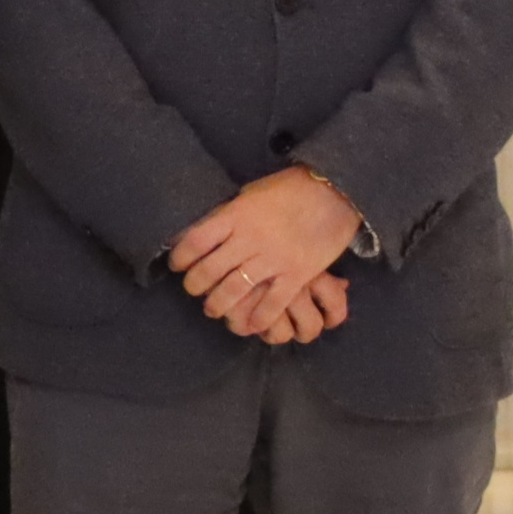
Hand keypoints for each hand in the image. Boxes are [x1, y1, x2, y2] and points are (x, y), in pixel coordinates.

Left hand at [171, 168, 362, 340]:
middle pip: (210, 271)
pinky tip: (250, 324)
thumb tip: (205, 228)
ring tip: (213, 310)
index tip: (177, 266)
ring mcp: (274, 258)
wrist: (335, 192)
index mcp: (235, 216)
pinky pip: (272, 304)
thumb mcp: (251, 194)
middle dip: (195, 286)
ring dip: (218, 305)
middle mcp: (250, 239)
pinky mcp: (298, 274)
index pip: (195, 242)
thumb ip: (230, 214)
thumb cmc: (290, 189)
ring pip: (235, 290)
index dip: (180, 258)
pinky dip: (258, 318)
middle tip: (194, 290)